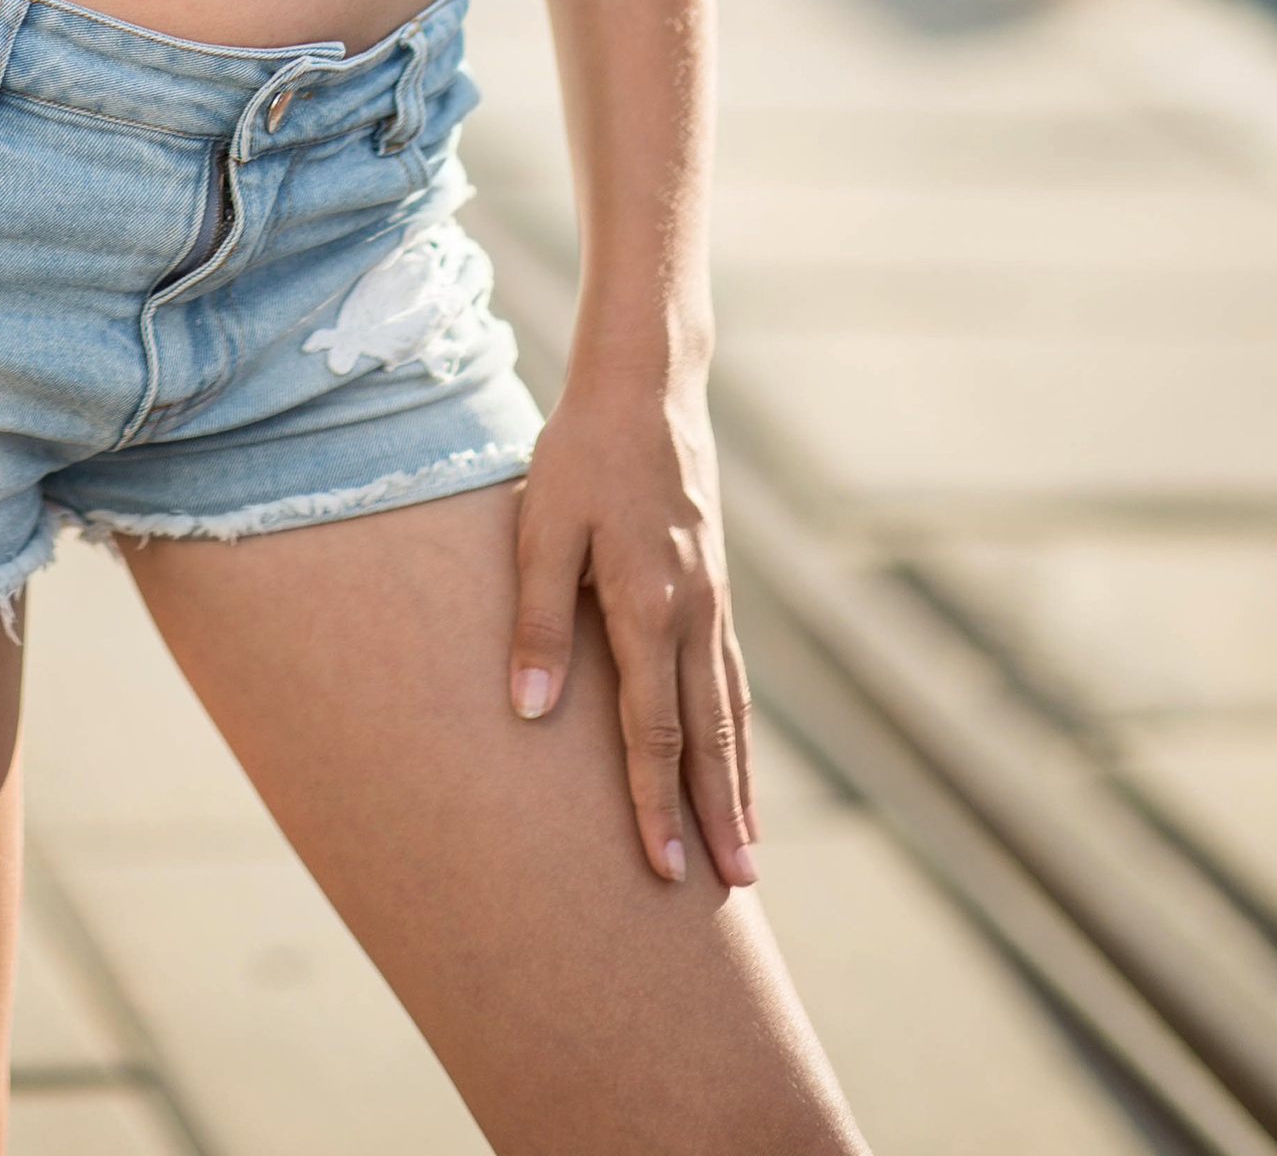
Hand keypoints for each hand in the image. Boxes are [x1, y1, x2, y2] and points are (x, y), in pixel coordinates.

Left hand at [509, 372, 757, 890]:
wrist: (646, 385)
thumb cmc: (580, 454)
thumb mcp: (541, 527)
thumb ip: (537, 621)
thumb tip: (529, 712)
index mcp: (647, 605)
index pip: (653, 730)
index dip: (655, 804)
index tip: (663, 869)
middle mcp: (693, 612)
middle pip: (708, 735)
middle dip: (718, 816)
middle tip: (735, 890)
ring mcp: (712, 598)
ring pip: (730, 710)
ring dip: (738, 782)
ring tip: (748, 848)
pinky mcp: (713, 584)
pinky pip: (731, 675)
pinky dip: (737, 729)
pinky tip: (734, 755)